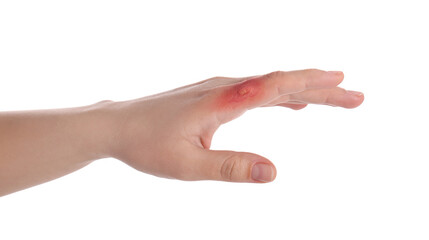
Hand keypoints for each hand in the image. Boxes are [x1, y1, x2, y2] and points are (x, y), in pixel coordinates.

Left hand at [105, 69, 363, 182]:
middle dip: (321, 88)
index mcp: (221, 100)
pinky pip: (256, 91)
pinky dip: (281, 96)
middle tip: (356, 96)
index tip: (343, 85)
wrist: (117, 126)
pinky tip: (292, 105)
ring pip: (271, 85)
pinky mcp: (215, 95)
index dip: (312, 86)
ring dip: (305, 91)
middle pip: (281, 83)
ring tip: (335, 95)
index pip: (276, 87)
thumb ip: (230, 168)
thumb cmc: (148, 145)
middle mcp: (224, 87)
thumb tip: (274, 172)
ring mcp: (219, 88)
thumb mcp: (188, 166)